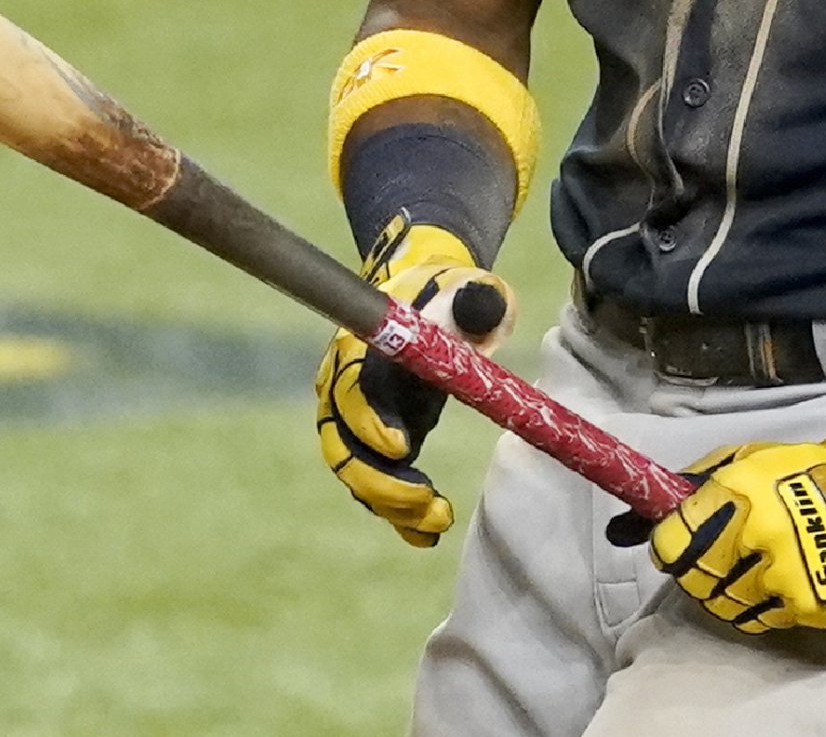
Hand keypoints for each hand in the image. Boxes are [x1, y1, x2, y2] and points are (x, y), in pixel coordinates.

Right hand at [313, 218, 514, 546]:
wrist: (429, 299)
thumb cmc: (449, 295)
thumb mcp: (467, 290)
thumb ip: (473, 300)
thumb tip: (483, 302)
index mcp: (362, 348)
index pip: (352, 388)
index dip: (369, 421)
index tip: (401, 446)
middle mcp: (345, 387)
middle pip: (342, 444)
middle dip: (378, 479)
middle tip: (425, 500)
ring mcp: (354, 419)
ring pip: (354, 471)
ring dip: (390, 502)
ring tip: (436, 521)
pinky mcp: (373, 441)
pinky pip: (372, 483)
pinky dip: (395, 512)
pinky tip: (426, 535)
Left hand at [641, 417, 825, 631]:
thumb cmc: (803, 472)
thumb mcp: (744, 462)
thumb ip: (685, 490)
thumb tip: (619, 531)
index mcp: (743, 493)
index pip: (675, 542)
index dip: (670, 545)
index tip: (676, 542)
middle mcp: (763, 536)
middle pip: (696, 578)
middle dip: (698, 567)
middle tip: (718, 553)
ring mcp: (788, 576)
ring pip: (725, 604)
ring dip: (726, 588)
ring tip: (749, 564)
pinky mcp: (810, 606)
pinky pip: (760, 619)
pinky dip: (758, 604)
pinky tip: (774, 579)